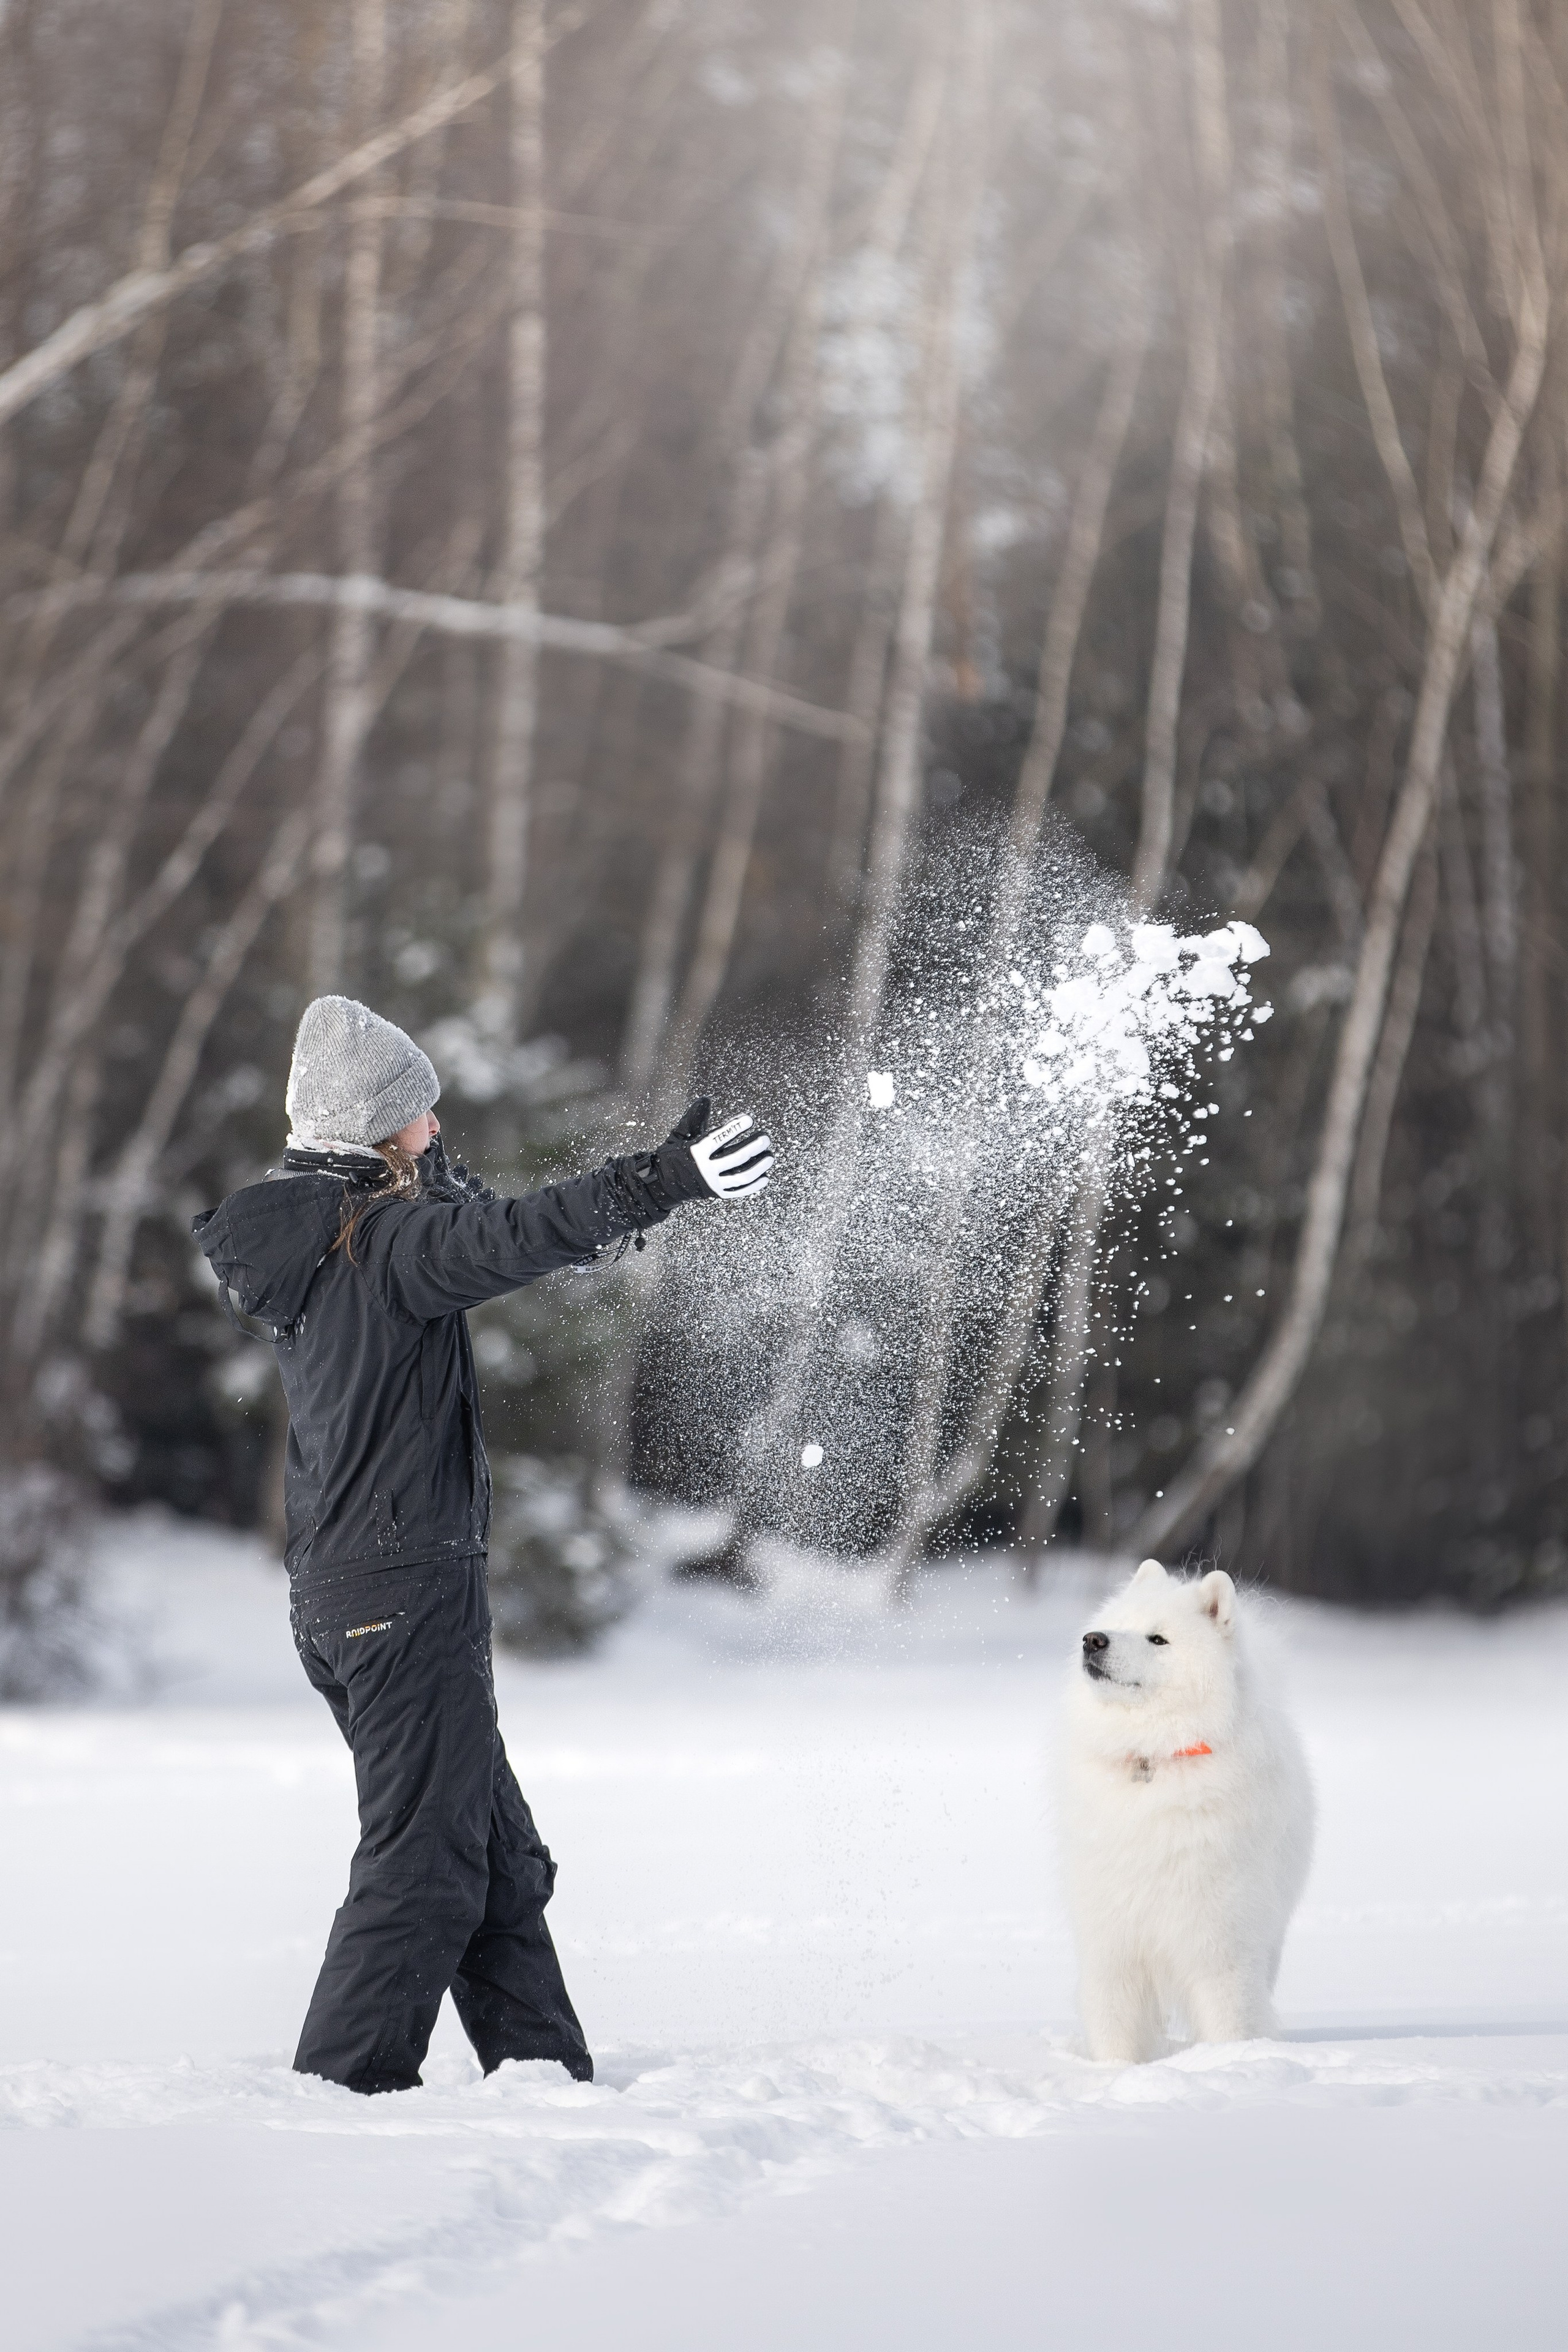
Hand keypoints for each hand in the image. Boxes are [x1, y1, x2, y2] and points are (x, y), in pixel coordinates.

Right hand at [659, 1098, 773, 1202]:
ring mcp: (712, 1183)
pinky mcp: (717, 1194)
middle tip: (765, 1138)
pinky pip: (739, 1191)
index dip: (735, 1128)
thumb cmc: (672, 1156)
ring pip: (740, 1176)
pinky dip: (753, 1186)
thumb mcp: (680, 1136)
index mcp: (696, 1152)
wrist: (663, 1185)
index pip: (719, 1138)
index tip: (749, 1119)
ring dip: (758, 1167)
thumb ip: (694, 1118)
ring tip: (770, 1157)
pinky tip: (765, 1178)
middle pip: (735, 1158)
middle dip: (753, 1147)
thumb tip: (705, 1099)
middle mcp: (705, 1169)